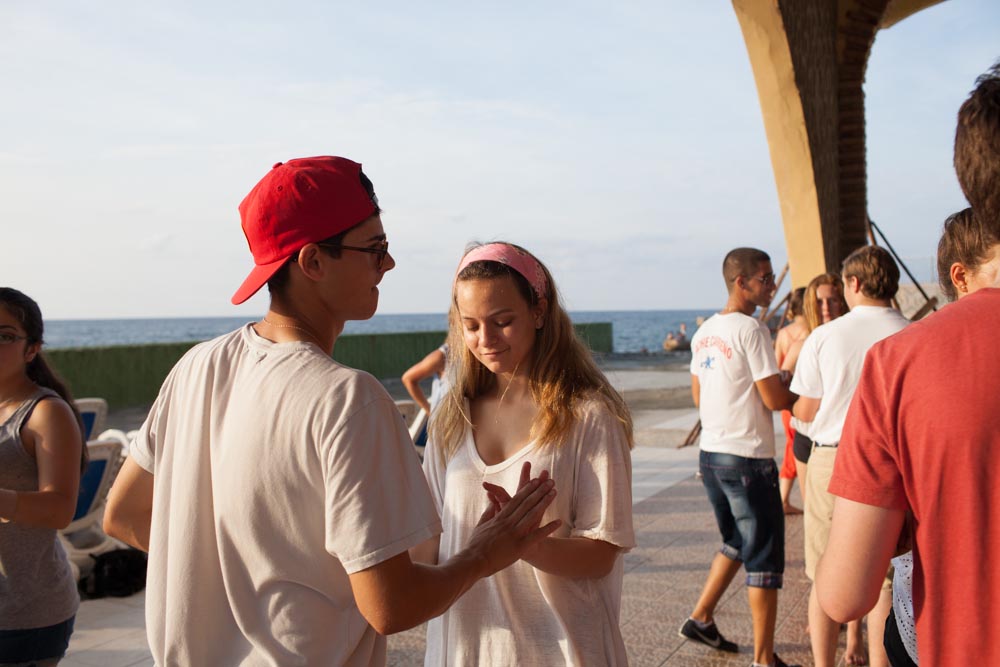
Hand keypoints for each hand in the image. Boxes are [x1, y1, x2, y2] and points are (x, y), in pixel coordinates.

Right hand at [464, 463, 559, 577]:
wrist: (473, 562)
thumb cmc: (475, 545)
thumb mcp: (480, 525)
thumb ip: (488, 512)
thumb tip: (492, 501)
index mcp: (500, 518)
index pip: (516, 500)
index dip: (527, 489)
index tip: (536, 480)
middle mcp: (508, 523)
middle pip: (527, 503)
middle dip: (539, 491)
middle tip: (549, 481)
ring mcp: (514, 534)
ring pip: (533, 514)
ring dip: (545, 502)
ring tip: (554, 492)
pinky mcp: (519, 546)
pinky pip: (537, 536)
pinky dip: (549, 528)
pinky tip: (559, 522)